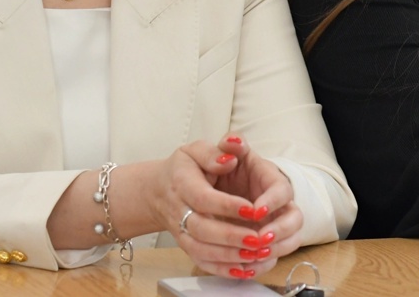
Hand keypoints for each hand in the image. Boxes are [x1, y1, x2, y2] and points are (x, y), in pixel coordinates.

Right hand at [151, 137, 290, 279]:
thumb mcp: (196, 149)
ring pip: (201, 250)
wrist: (160, 190)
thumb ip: (215, 151)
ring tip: (256, 254)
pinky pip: (202, 262)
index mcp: (182, 182)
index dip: (227, 205)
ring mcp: (181, 230)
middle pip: (201, 229)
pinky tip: (244, 269)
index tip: (252, 209)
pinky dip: (222, 268)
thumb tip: (230, 158)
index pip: (203, 198)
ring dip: (229, 255)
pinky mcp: (186, 245)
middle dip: (231, 236)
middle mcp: (179, 209)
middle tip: (258, 238)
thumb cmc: (184, 167)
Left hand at [208, 136, 304, 274]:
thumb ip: (229, 145)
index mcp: (271, 180)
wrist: (210, 186)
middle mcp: (278, 204)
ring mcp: (274, 224)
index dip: (273, 201)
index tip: (255, 210)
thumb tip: (231, 142)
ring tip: (254, 255)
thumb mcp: (225, 153)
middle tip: (259, 238)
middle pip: (296, 219)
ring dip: (275, 250)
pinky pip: (272, 258)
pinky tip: (246, 267)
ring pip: (290, 241)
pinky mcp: (265, 242)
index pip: (283, 190)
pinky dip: (262, 265)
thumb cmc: (222, 168)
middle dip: (281, 231)